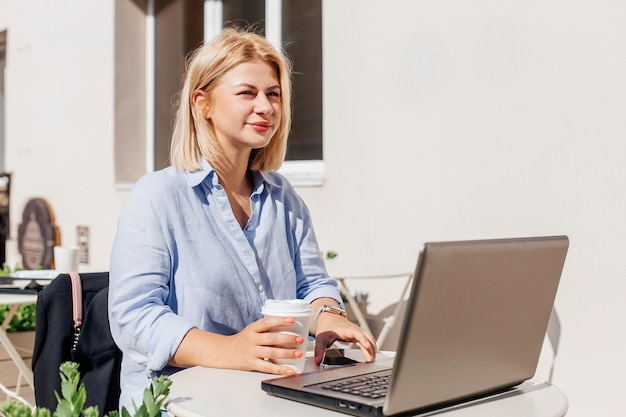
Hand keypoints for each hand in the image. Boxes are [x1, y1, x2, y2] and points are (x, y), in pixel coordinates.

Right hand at [174, 316, 306, 374]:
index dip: (279, 320)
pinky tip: (290, 370)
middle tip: (300, 339)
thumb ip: (266, 329)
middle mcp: (251, 340)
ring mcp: (251, 352)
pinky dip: (280, 369)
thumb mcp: (252, 330)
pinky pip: (267, 368)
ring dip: (287, 353)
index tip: (292, 320)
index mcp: (252, 329)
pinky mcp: (252, 364)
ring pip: (271, 353)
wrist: (224, 352)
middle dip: (288, 339)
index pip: (266, 322)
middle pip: (271, 339)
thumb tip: (288, 327)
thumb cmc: (242, 340)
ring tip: (299, 353)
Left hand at [314, 314, 375, 365]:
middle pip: (367, 337)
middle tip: (370, 362)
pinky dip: (371, 349)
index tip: (367, 346)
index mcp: (346, 329)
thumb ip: (319, 350)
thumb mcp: (321, 338)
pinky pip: (369, 342)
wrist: (329, 318)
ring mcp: (358, 332)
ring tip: (372, 362)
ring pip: (370, 339)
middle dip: (371, 349)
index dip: (363, 339)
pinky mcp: (359, 336)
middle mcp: (355, 330)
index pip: (357, 333)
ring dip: (373, 350)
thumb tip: (317, 361)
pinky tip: (371, 357)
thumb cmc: (327, 327)